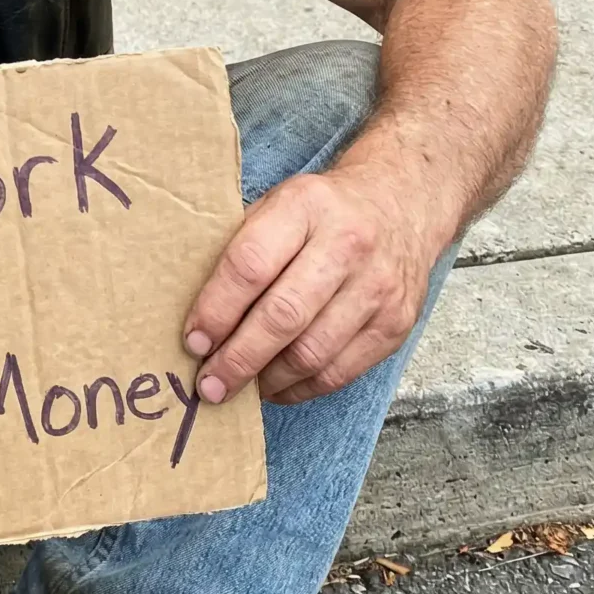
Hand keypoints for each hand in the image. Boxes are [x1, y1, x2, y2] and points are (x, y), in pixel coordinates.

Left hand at [182, 168, 439, 406]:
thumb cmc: (320, 210)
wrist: (401, 204)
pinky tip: (276, 387)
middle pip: (282, 316)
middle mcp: (346, 245)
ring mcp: (377, 287)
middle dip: (238, 358)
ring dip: (267, 380)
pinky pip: (341, 371)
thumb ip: (244, 247)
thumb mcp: (278, 202)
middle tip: (209, 384)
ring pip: (312, 352)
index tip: (193, 340)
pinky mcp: (396, 324)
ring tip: (238, 390)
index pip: (250, 265)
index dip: (216, 309)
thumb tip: (199, 315)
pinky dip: (302, 388)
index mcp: (304, 206)